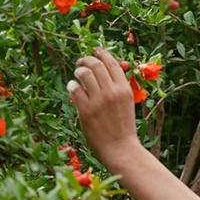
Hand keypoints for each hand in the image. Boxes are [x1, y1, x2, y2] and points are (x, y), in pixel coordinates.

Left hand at [67, 48, 140, 167]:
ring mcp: (98, 101)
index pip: (111, 63)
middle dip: (86, 59)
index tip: (95, 50)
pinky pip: (75, 90)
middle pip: (96, 65)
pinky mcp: (86, 110)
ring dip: (78, 71)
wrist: (121, 149)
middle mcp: (112, 92)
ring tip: (76, 74)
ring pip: (84, 74)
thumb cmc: (123, 127)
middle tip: (80, 62)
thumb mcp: (127, 103)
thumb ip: (118, 87)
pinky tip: (72, 88)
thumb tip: (104, 70)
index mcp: (124, 89)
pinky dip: (72, 86)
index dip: (101, 53)